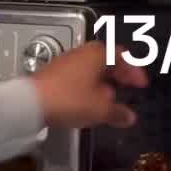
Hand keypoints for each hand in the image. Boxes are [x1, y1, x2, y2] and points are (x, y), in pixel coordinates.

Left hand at [30, 38, 148, 130]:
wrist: (30, 103)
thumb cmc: (68, 99)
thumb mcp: (100, 109)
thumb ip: (118, 112)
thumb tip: (129, 117)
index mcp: (98, 54)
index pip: (122, 56)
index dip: (134, 70)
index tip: (141, 83)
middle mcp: (82, 53)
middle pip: (106, 60)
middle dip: (119, 75)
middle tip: (128, 87)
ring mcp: (65, 62)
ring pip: (91, 69)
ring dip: (103, 82)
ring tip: (110, 99)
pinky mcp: (53, 74)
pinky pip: (78, 77)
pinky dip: (88, 87)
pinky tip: (88, 102)